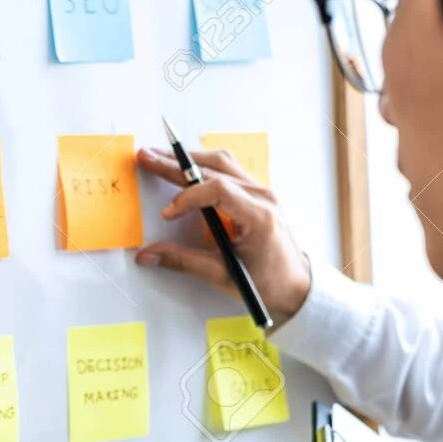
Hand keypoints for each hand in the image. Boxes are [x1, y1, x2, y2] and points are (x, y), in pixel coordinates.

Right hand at [135, 146, 311, 325]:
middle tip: (148, 157)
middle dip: (177, 164)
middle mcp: (262, 197)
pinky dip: (204, 166)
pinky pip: (229, 169)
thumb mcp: (222, 275)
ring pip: (222, 162)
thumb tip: (148, 255)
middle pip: (216, 168)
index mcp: (259, 216)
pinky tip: (185, 167)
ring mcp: (261, 191)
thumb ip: (182, 261)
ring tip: (162, 158)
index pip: (218, 190)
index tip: (168, 214)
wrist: (294, 284)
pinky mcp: (256, 193)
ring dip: (190, 159)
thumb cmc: (266, 282)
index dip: (188, 197)